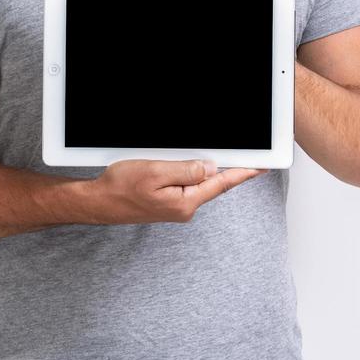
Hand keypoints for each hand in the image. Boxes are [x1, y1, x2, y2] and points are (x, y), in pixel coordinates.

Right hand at [88, 158, 267, 224]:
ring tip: (184, 157)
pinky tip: (175, 164)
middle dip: (220, 166)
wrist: (99, 203)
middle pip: (210, 182)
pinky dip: (185, 172)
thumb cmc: (121, 188)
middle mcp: (184, 208)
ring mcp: (175, 207)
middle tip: (235, 151)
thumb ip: (186, 170)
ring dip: (197, 167)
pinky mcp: (167, 203)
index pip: (220, 184)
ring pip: (195, 182)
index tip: (260, 167)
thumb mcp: (155, 172)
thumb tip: (209, 167)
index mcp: (185, 202)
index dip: (242, 173)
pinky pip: (183, 184)